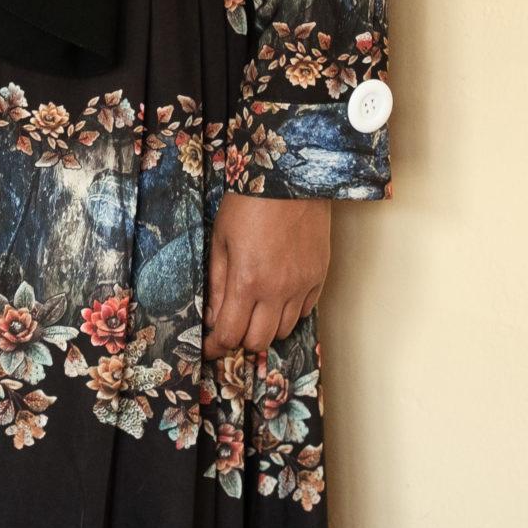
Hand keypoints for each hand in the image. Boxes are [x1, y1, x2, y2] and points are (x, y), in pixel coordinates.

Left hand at [202, 193, 329, 358]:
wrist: (290, 180)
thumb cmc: (248, 204)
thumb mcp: (220, 239)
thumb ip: (217, 282)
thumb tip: (214, 317)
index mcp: (246, 281)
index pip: (230, 334)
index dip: (215, 346)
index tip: (208, 347)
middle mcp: (277, 291)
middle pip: (259, 341)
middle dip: (240, 340)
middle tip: (230, 327)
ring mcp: (302, 286)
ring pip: (285, 331)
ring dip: (266, 328)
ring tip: (253, 311)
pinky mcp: (319, 277)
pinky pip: (305, 312)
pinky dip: (289, 313)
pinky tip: (277, 299)